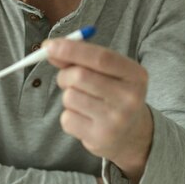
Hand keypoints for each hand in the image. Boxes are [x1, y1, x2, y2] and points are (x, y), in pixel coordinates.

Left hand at [46, 38, 153, 183]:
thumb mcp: (107, 72)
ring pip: (70, 97)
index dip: (72, 49)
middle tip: (66, 79)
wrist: (131, 134)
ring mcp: (116, 120)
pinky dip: (68, 115)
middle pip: (80, 76)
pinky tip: (84, 118)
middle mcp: (130, 98)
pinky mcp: (100, 138)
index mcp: (136, 75)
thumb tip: (50, 49)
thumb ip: (80, 58)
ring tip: (82, 101)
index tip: (48, 46)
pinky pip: (67, 118)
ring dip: (68, 95)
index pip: (101, 57)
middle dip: (65, 74)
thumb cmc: (112, 93)